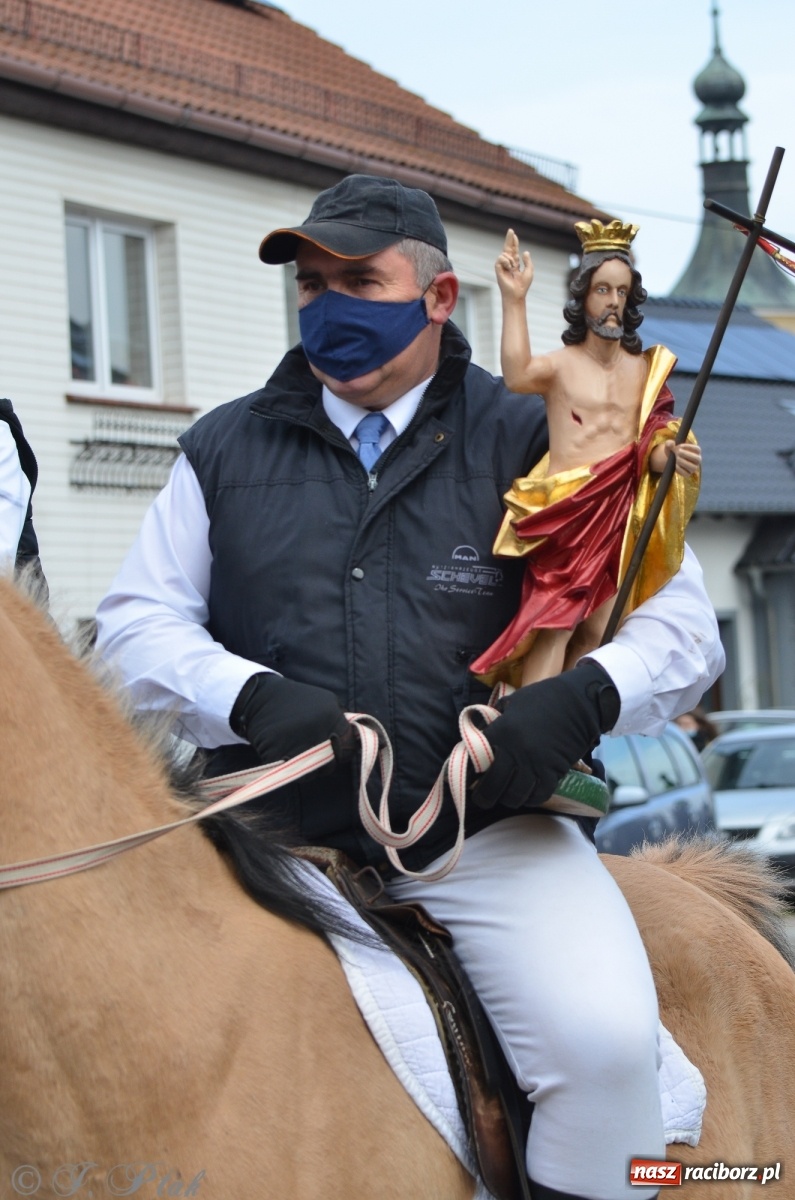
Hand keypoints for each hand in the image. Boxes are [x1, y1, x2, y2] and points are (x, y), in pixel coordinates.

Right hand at [230, 673, 354, 764]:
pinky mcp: (278, 755)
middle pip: (331, 764)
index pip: (348, 749)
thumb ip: (342, 721)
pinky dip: (288, 768)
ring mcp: (298, 744)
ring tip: (298, 752)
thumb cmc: (296, 700)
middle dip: (325, 763)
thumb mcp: (326, 702)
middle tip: (313, 754)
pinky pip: (291, 773)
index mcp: (332, 718)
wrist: (261, 697)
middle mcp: (318, 731)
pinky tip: (284, 753)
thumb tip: (361, 740)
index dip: (343, 752)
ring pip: (312, 773)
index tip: (334, 749)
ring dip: (307, 769)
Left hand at [470, 660, 618, 809]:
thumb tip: (479, 733)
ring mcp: (535, 764)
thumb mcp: (512, 702)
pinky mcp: (553, 772)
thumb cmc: (543, 698)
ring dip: (507, 800)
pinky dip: (530, 799)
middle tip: (482, 797)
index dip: (468, 772)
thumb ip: (495, 719)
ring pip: (514, 796)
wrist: (578, 703)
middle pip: (492, 786)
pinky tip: (526, 795)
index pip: (475, 760)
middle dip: (484, 796)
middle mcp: (515, 751)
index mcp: (501, 731)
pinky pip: (538, 796)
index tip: (466, 777)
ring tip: (505, 797)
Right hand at [495, 228, 533, 300]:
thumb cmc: (523, 285)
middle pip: (508, 248)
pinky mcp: (498, 269)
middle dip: (509, 239)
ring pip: (505, 253)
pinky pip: (501, 258)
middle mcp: (508, 264)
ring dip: (511, 259)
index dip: (514, 243)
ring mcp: (502, 266)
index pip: (514, 251)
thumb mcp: (529, 271)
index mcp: (515, 264)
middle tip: (511, 230)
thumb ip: (528, 261)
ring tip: (513, 267)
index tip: (514, 235)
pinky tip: (509, 268)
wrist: (516, 294)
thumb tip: (525, 252)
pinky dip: (506, 261)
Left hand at [652, 439, 701, 476]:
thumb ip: (669, 443)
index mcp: (696, 451)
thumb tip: (670, 444)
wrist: (670, 460)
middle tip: (678, 452)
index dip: (689, 447)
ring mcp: (693, 468)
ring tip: (676, 459)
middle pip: (697, 459)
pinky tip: (675, 465)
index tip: (680, 446)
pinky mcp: (688, 474)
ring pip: (693, 467)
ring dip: (684, 462)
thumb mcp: (670, 446)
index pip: (697, 449)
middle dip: (687, 455)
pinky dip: (680, 469)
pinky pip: (686, 474)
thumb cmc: (673, 450)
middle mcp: (697, 460)